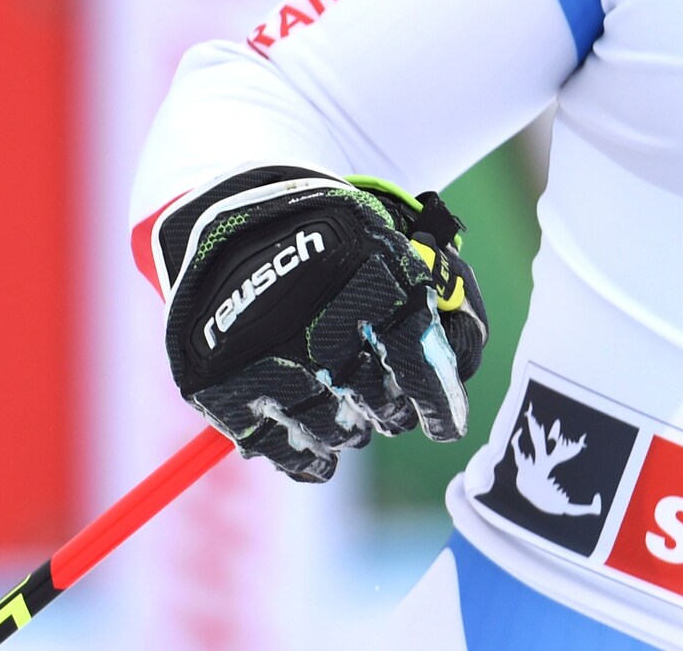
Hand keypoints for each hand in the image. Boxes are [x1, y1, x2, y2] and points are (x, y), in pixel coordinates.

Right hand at [158, 168, 485, 481]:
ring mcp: (269, 358)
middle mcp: (319, 322)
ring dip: (350, 430)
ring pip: (337, 432)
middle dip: (391, 410)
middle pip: (380, 403)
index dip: (439, 402)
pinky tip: (318, 454)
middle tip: (386, 403)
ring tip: (345, 413)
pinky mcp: (225, 388)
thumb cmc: (328, 241)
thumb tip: (458, 367)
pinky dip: (307, 458)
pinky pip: (281, 449)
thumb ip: (435, 297)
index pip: (419, 362)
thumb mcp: (390, 242)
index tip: (448, 426)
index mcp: (370, 275)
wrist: (225, 223)